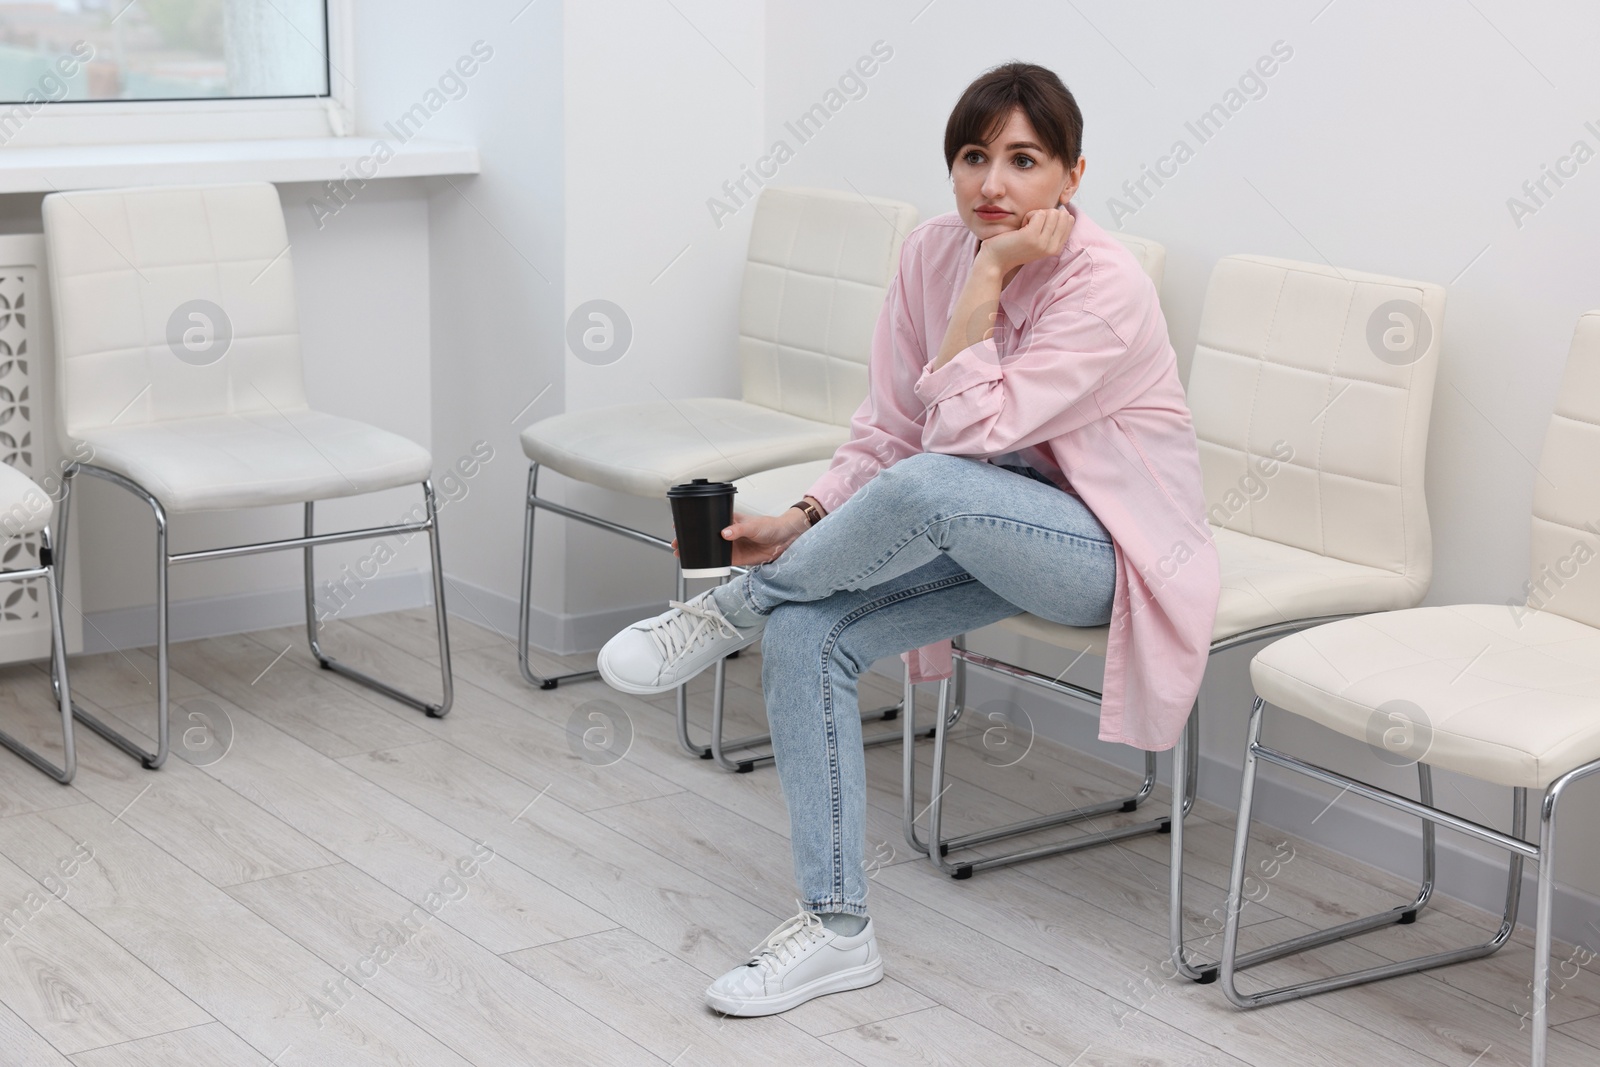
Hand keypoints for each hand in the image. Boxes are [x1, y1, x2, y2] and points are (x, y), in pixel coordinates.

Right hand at [670, 509, 808, 566]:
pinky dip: (708, 563)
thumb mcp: (754, 525)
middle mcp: (727, 532)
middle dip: (689, 539)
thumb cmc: (771, 526)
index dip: (693, 522)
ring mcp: (730, 545)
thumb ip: (738, 528)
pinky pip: (718, 561)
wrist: (784, 540)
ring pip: (708, 549)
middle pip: (704, 535)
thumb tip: (725, 533)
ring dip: (696, 552)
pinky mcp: (735, 557)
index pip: (707, 519)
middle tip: (677, 544)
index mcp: (729, 520)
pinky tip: (699, 565)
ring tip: (683, 554)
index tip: (681, 525)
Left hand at [976, 205, 1072, 277]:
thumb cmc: (1015, 246)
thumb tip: (1063, 209)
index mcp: (1057, 248)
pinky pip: (1039, 213)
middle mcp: (1053, 247)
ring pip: (1051, 212)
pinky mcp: (1032, 237)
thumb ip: (1052, 228)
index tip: (1039, 226)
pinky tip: (1020, 227)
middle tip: (1030, 226)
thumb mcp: (1039, 240)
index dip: (1054, 216)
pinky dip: (1028, 215)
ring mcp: (1043, 243)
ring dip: (1035, 214)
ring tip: (1025, 228)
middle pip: (1061, 214)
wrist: (995, 260)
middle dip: (1045, 214)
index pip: (1070, 220)